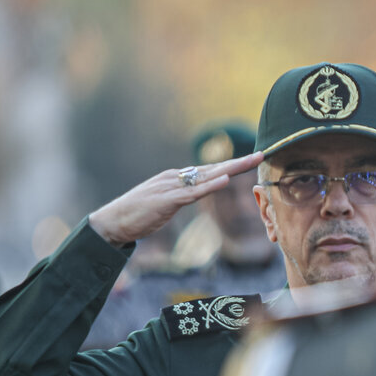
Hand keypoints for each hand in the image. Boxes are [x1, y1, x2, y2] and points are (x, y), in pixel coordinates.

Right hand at [89, 152, 263, 246]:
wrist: (112, 222)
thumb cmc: (138, 214)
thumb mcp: (166, 202)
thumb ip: (183, 195)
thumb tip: (199, 191)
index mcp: (176, 178)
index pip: (210, 170)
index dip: (232, 165)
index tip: (252, 159)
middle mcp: (176, 177)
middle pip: (214, 168)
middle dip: (239, 162)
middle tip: (262, 154)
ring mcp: (171, 187)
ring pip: (207, 176)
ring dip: (231, 169)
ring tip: (252, 161)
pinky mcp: (167, 201)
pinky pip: (193, 193)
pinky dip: (210, 186)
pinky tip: (225, 181)